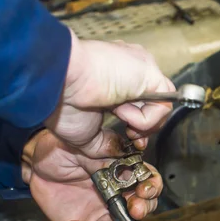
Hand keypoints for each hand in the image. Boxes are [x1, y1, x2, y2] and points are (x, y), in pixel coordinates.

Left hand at [22, 130, 162, 220]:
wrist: (38, 162)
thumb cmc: (65, 147)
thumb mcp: (86, 142)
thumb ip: (106, 148)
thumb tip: (125, 149)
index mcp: (126, 172)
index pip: (149, 181)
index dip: (151, 186)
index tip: (143, 190)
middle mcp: (119, 195)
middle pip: (141, 209)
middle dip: (141, 211)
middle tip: (133, 210)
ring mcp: (102, 214)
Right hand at [45, 30, 174, 156]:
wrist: (57, 83)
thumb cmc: (60, 101)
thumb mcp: (86, 134)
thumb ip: (106, 143)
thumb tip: (119, 152)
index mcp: (113, 77)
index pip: (139, 103)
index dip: (138, 125)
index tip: (128, 138)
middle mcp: (129, 69)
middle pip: (154, 104)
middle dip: (145, 129)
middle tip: (132, 138)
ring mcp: (140, 68)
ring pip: (161, 105)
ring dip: (141, 123)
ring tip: (119, 117)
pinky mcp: (149, 71)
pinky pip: (162, 104)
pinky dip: (144, 119)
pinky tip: (121, 109)